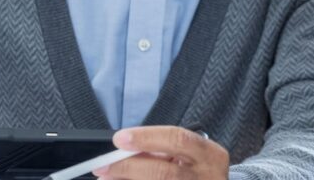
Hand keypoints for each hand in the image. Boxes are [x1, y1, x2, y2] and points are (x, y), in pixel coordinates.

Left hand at [96, 126, 228, 179]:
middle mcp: (207, 177)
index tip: (120, 139)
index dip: (146, 138)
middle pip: (164, 172)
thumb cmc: (195, 171)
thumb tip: (123, 151)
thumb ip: (161, 151)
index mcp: (210, 155)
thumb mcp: (187, 156)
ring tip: (106, 178)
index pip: (178, 139)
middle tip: (103, 165)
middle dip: (129, 167)